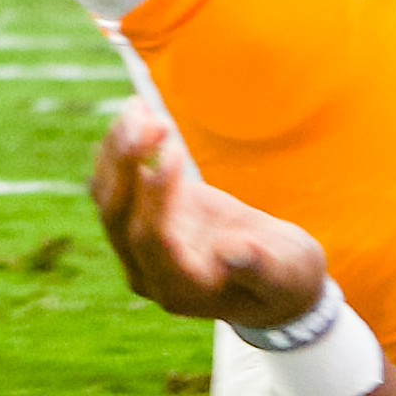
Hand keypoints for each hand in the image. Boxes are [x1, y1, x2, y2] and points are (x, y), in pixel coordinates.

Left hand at [88, 101, 332, 332]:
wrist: (276, 278)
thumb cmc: (286, 278)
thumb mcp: (284, 275)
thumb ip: (259, 268)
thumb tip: (231, 252)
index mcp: (178, 289)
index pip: (152, 238)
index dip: (157, 195)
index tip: (174, 150)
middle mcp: (147, 271)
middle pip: (118, 216)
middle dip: (128, 165)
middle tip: (153, 122)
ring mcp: (139, 246)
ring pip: (109, 196)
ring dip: (119, 150)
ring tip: (140, 107)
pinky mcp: (144, 218)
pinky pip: (117, 183)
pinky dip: (122, 148)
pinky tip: (137, 112)